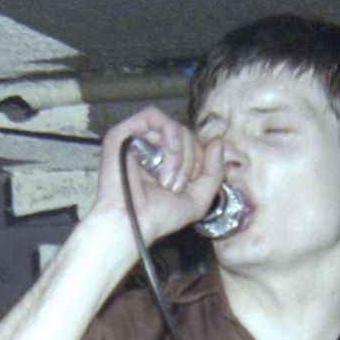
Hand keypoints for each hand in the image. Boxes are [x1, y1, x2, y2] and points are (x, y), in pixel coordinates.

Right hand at [92, 106, 223, 246]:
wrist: (131, 224)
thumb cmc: (158, 218)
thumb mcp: (198, 199)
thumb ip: (214, 173)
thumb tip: (218, 142)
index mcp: (166, 161)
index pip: (193, 144)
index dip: (200, 161)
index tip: (188, 186)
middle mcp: (151, 148)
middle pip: (186, 134)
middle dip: (189, 161)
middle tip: (174, 187)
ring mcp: (136, 139)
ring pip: (174, 127)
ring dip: (179, 155)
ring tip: (165, 181)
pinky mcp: (122, 133)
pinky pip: (153, 115)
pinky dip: (169, 132)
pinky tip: (169, 152)